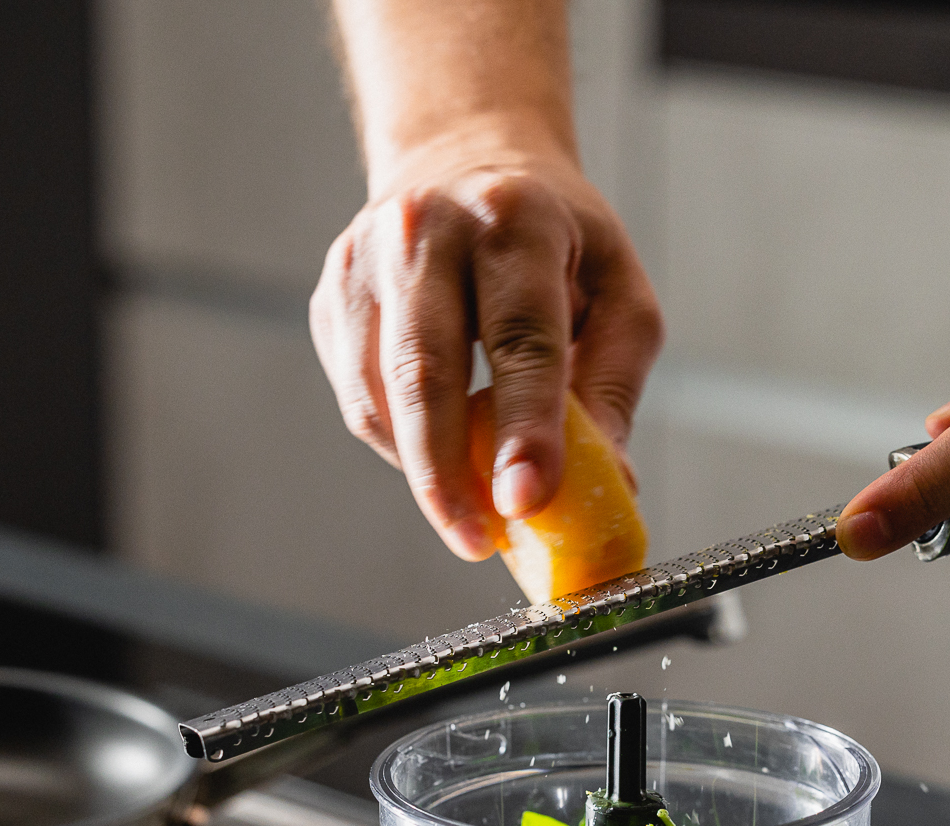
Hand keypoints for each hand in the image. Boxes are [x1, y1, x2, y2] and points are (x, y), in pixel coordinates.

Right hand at [310, 137, 661, 561]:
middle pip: (424, 371)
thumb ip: (612, 386)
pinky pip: (359, 396)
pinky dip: (400, 442)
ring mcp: (365, 260)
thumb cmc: (556, 240)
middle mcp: (427, 228)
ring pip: (379, 395)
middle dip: (447, 473)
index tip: (526, 499)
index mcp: (515, 219)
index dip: (524, 426)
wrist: (464, 159)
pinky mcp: (332, 296)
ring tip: (468, 511)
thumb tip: (606, 485)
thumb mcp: (617, 292)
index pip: (521, 337)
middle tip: (476, 541)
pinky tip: (438, 449)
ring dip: (423, 470)